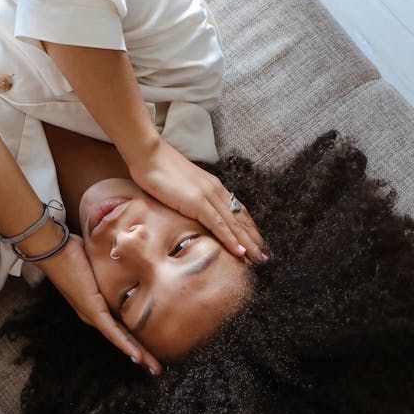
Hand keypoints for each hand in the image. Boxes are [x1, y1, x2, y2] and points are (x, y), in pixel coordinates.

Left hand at [37, 235, 163, 374]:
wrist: (53, 249)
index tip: (148, 350)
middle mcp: (93, 315)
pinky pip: (112, 331)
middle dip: (141, 353)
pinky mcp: (92, 310)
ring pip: (118, 339)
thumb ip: (112, 264)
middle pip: (121, 338)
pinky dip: (125, 344)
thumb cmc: (72, 250)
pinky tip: (136, 356)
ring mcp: (92, 314)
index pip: (118, 327)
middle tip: (156, 368)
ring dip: (137, 354)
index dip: (134, 339)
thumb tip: (126, 254)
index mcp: (94, 305)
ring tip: (153, 367)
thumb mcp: (99, 261)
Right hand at [126, 139, 265, 262]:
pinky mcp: (197, 202)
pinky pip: (218, 224)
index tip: (257, 242)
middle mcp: (216, 191)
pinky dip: (231, 239)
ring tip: (259, 259)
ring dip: (249, 243)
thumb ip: (190, 199)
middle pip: (241, 219)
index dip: (249, 228)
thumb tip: (192, 211)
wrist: (148, 154)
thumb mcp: (180, 187)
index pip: (237, 210)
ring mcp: (208, 196)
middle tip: (266, 257)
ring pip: (234, 224)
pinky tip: (240, 252)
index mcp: (213, 187)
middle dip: (255, 239)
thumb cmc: (158, 170)